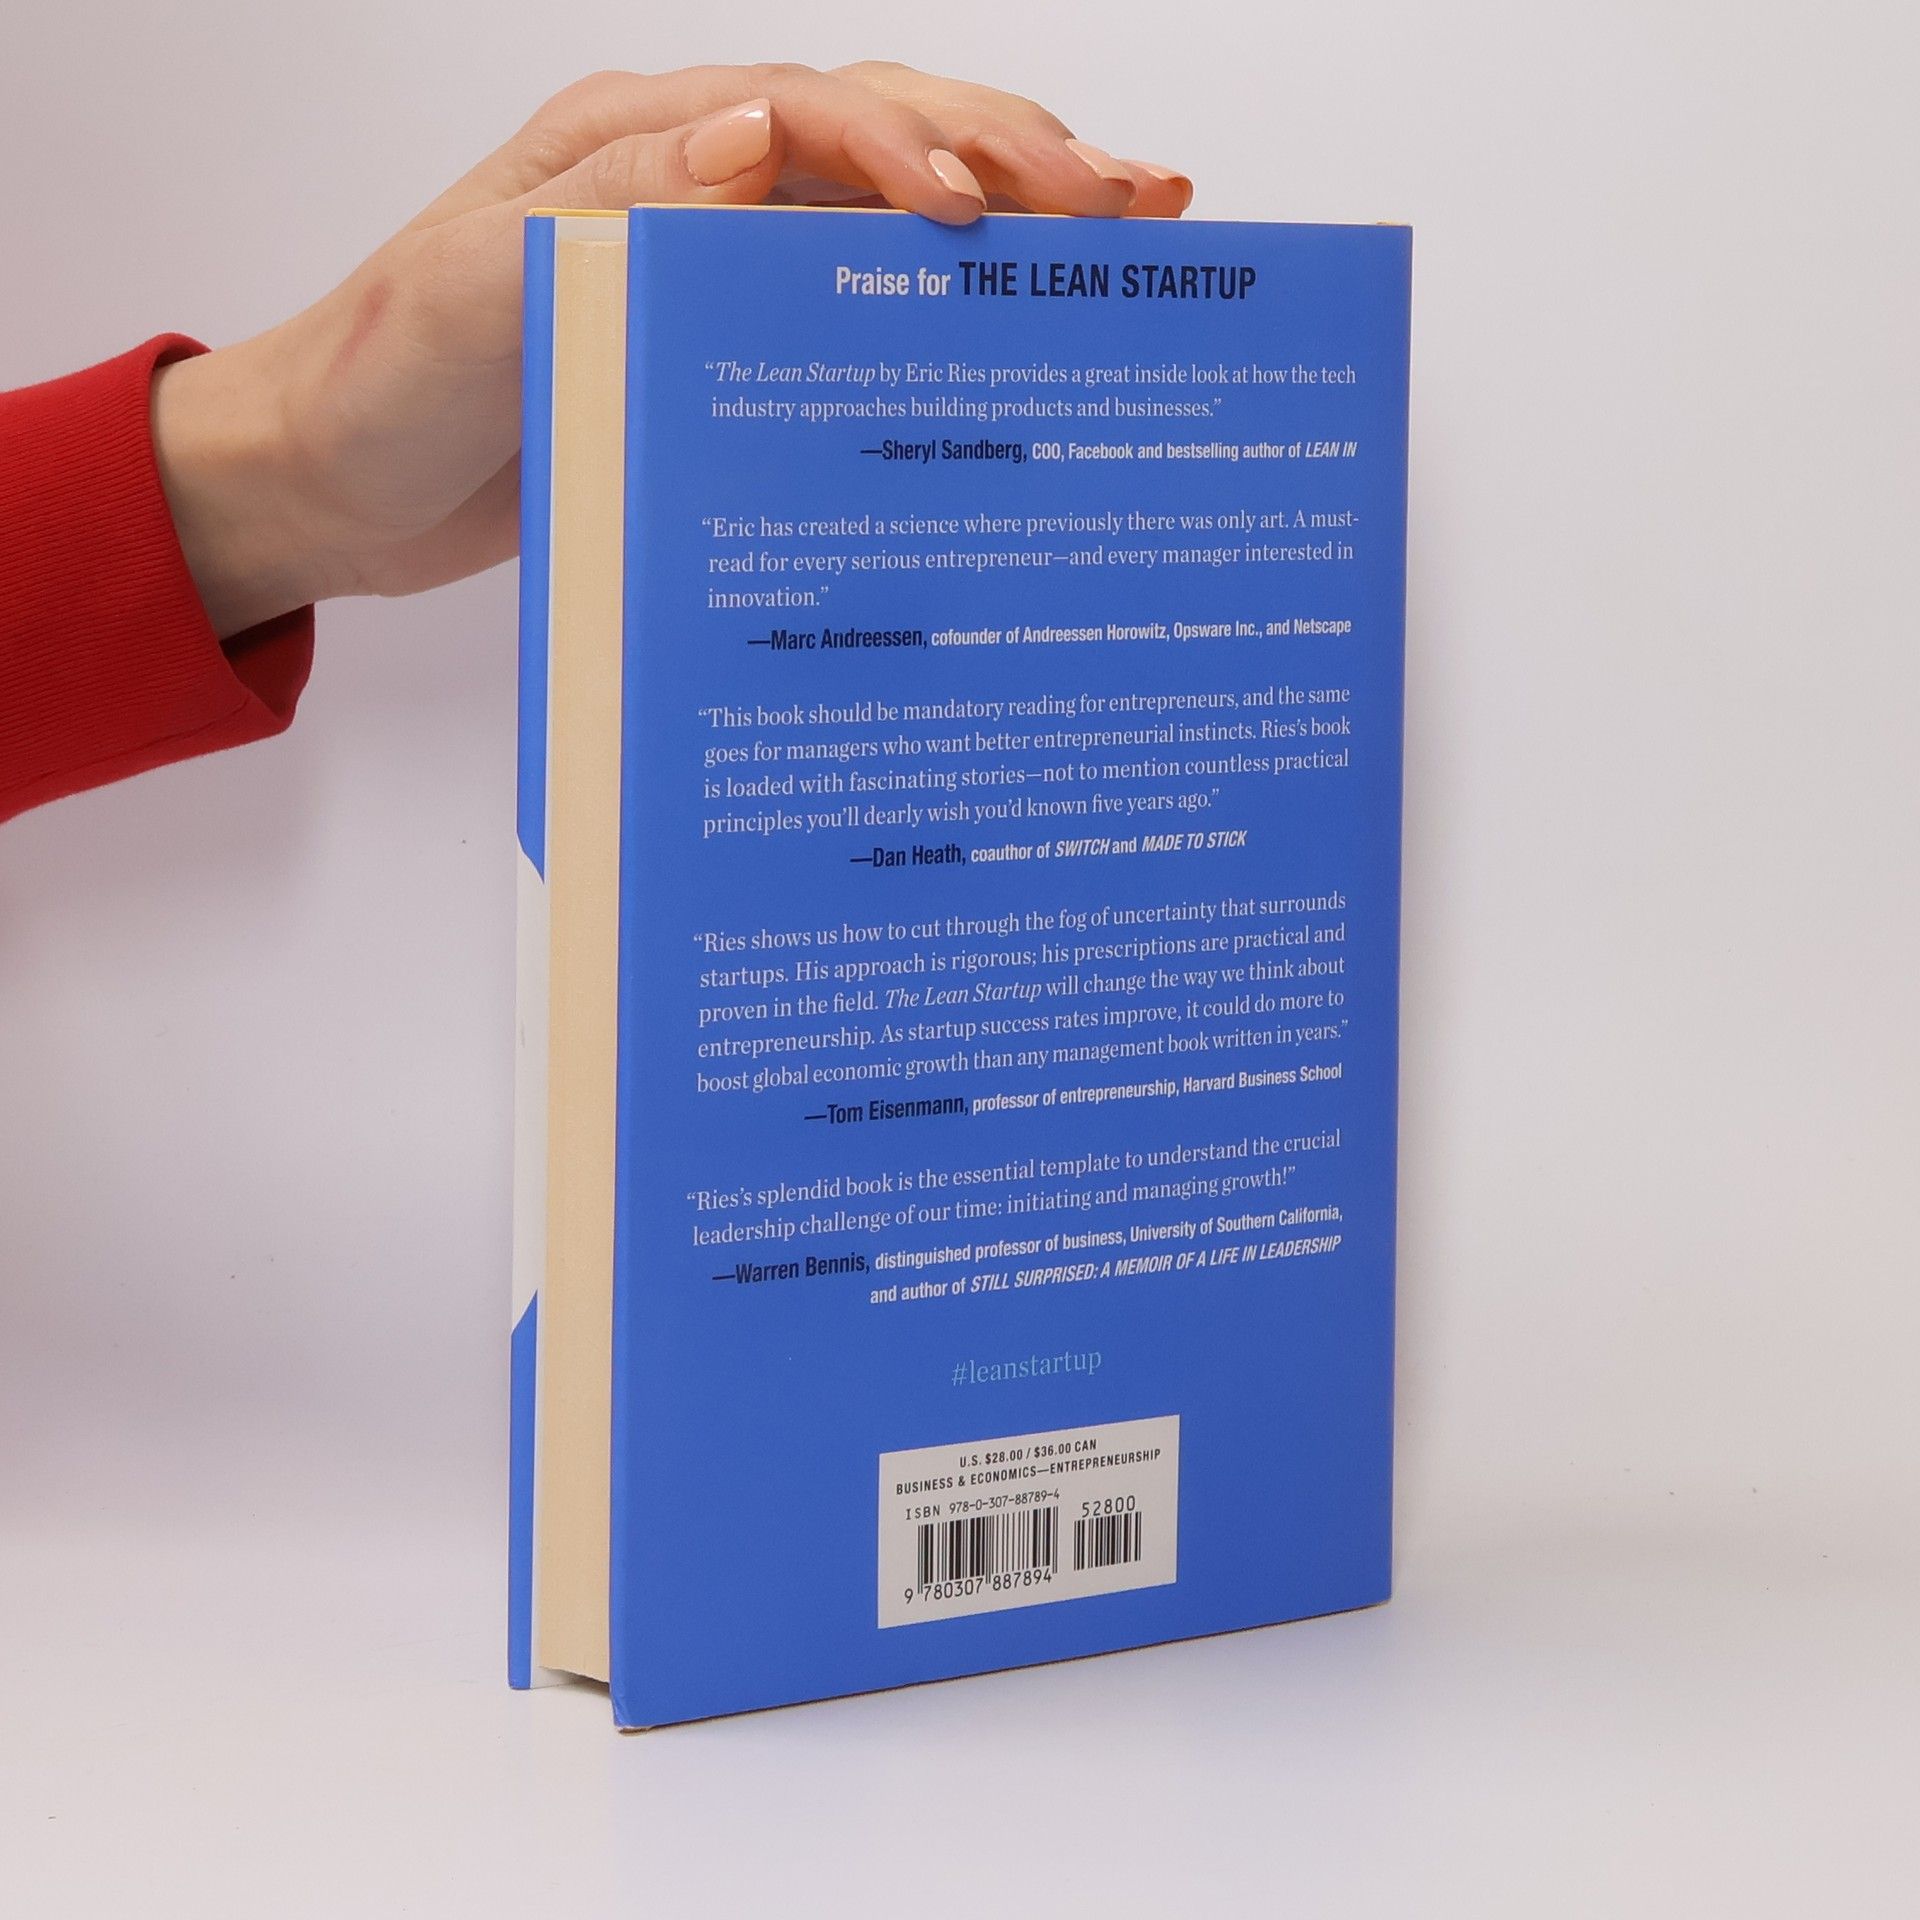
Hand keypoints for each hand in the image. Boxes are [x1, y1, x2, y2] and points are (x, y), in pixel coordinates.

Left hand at [150, 63, 1192, 637]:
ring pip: (895, 212)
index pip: (820, 114)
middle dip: (1025, 156)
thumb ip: (607, 214)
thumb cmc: (386, 380)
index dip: (917, 151)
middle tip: (1149, 200)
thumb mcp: (475, 287)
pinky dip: (949, 305)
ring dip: (1016, 214)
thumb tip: (753, 144)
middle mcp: (699, 180)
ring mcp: (722, 259)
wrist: (333, 480)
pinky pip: (859, 304)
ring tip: (1131, 230)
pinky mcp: (728, 344)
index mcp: (644, 143)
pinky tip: (1018, 326)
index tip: (994, 221)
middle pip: (892, 136)